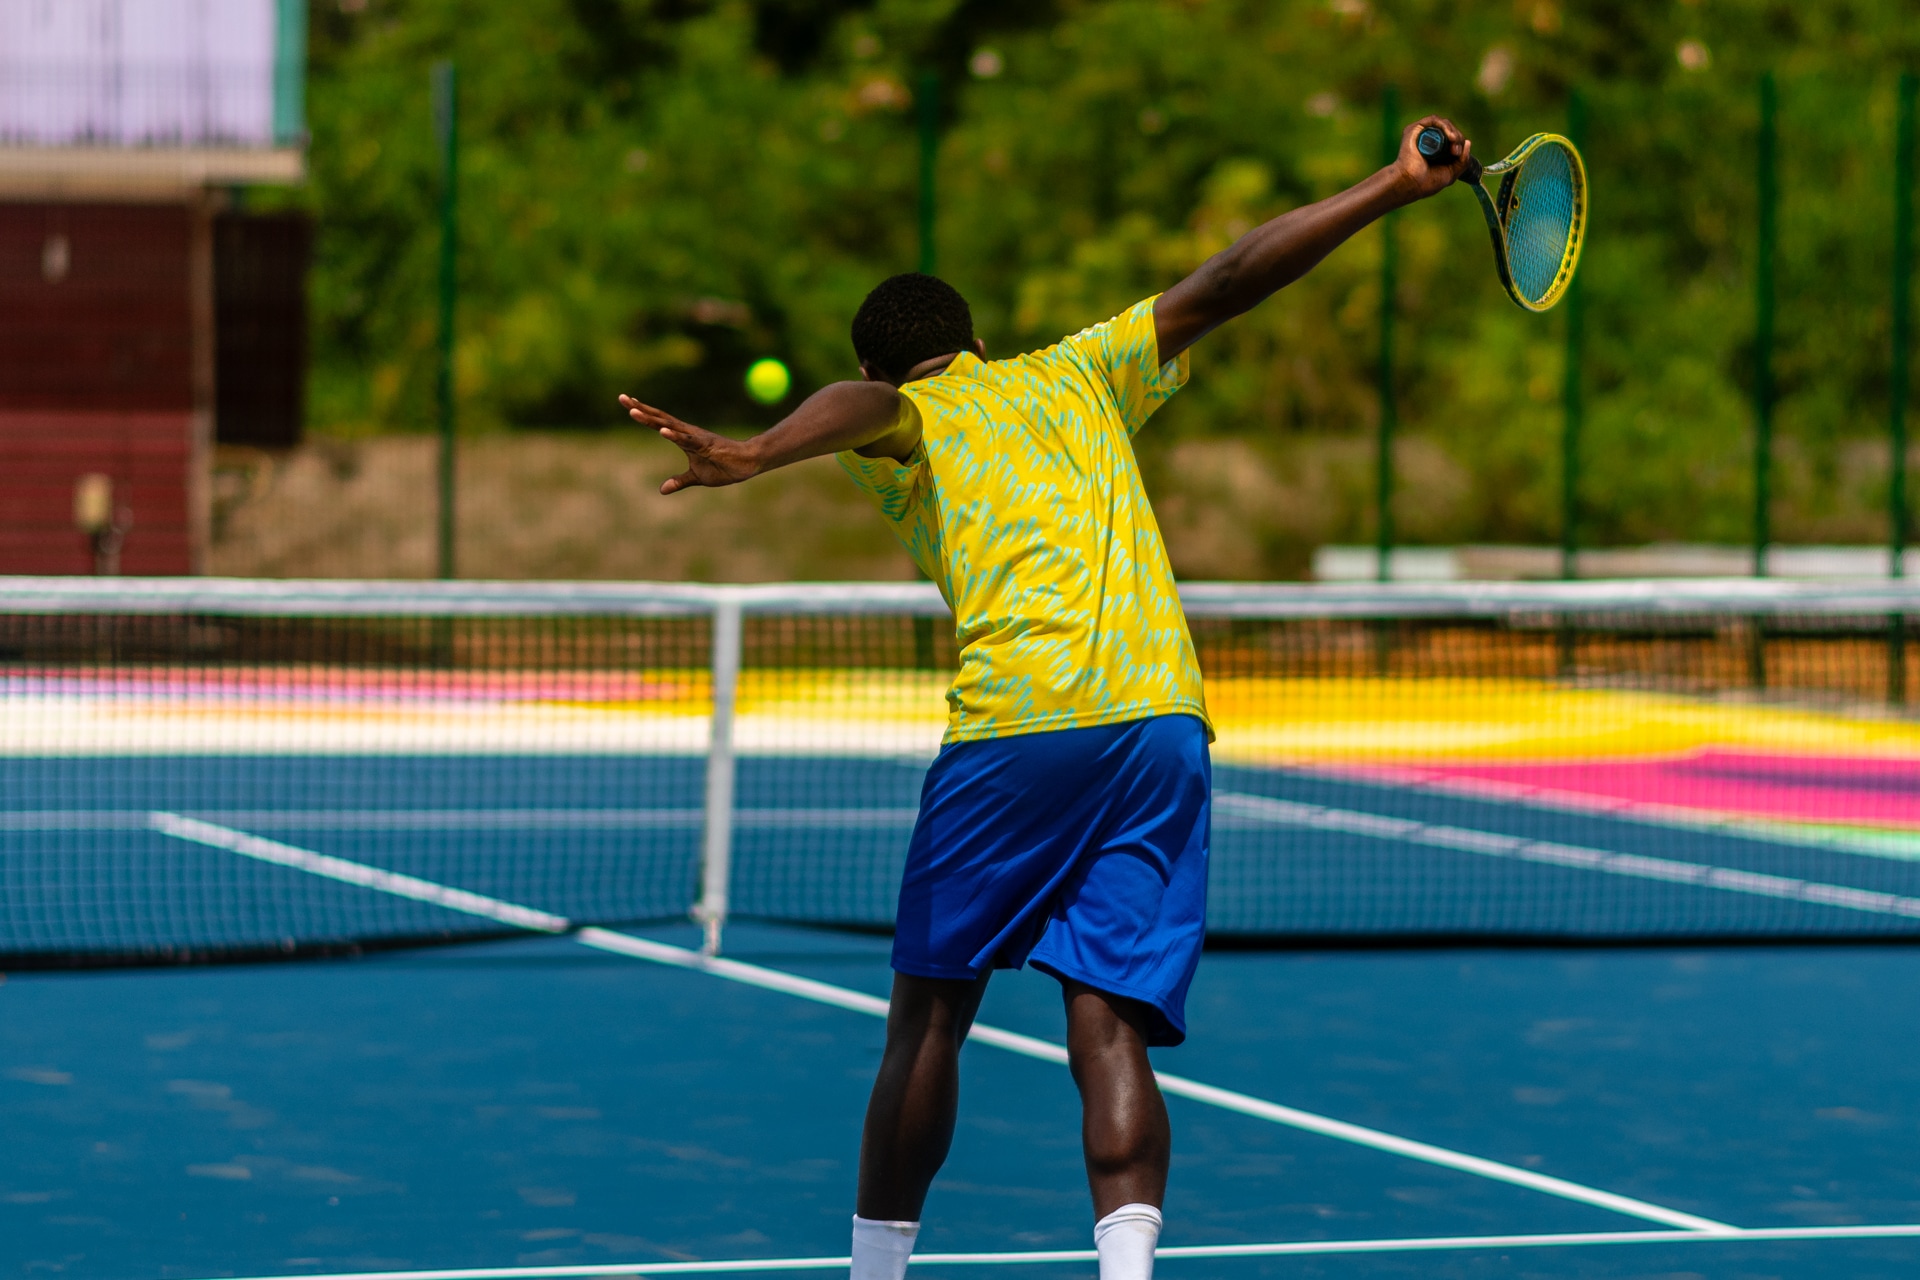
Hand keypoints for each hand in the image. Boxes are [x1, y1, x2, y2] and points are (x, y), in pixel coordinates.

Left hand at [621, 394, 757, 493]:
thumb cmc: (724, 466)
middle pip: (659, 418)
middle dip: (640, 408)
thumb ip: (679, 481)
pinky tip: (662, 431)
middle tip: (622, 397)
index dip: (642, 413)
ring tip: (633, 411)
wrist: (747, 463)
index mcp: (683, 438)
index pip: (658, 422)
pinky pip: (687, 440)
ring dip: (651, 419)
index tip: (626, 402)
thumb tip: (662, 490)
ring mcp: (696, 438)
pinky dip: (674, 435)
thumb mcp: (697, 477)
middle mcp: (687, 433)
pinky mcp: (705, 445)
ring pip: (669, 426)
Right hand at [1390, 115, 1472, 200]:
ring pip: (1443, 124)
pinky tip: (1450, 136)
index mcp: (1435, 150)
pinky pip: (1434, 120)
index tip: (1458, 154)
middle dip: (1457, 138)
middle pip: (1449, 130)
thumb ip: (1463, 161)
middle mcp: (1428, 140)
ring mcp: (1421, 134)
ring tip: (1454, 142)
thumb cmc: (1427, 182)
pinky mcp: (1415, 129)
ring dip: (1453, 132)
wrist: (1411, 183)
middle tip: (1456, 151)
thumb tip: (1468, 142)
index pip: (1452, 139)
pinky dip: (1445, 126)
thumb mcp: (1451, 173)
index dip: (1459, 142)